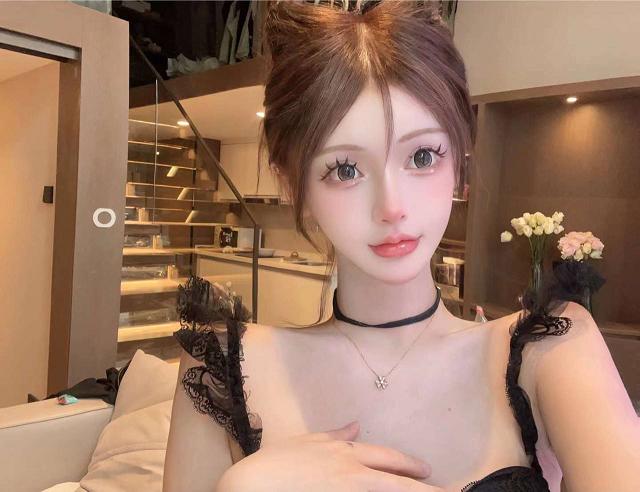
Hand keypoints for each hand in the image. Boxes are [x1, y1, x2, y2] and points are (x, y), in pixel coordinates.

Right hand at [216, 421, 443, 491]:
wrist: (251, 486)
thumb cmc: (274, 463)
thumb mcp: (303, 441)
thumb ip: (333, 435)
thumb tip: (356, 424)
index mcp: (346, 454)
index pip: (388, 459)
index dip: (410, 465)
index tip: (428, 471)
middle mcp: (354, 476)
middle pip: (400, 483)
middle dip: (427, 488)